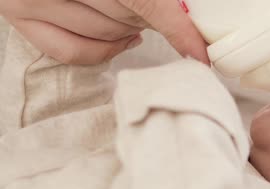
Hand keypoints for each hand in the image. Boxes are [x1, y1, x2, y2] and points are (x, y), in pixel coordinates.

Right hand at [0, 0, 208, 64]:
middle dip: (152, 19)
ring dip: (129, 31)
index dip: (177, 27)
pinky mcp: (19, 16)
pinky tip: (123, 37)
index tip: (199, 51)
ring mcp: (29, 0)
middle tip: (163, 10)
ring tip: (137, 15)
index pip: (145, 2)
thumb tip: (185, 9)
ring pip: (104, 36)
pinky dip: (104, 51)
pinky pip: (72, 52)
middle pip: (126, 18)